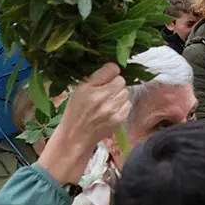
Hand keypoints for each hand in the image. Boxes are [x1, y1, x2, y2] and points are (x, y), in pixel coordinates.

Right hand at [37, 64, 130, 184]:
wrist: (76, 137)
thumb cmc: (76, 112)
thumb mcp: (79, 90)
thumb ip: (97, 78)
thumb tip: (114, 67)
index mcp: (89, 88)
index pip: (112, 68)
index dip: (110, 72)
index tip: (107, 76)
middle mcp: (101, 98)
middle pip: (121, 80)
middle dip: (115, 84)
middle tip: (105, 92)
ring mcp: (112, 109)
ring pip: (126, 92)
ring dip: (119, 95)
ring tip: (107, 102)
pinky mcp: (119, 118)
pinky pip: (128, 104)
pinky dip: (122, 106)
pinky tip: (111, 111)